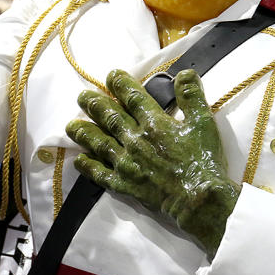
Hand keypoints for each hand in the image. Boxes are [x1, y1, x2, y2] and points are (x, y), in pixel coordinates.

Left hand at [66, 69, 239, 257]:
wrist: (199, 201)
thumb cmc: (204, 161)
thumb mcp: (204, 123)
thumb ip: (192, 97)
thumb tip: (184, 73)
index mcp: (155, 124)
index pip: (133, 98)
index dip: (121, 84)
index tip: (111, 76)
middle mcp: (136, 141)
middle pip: (111, 118)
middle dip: (95, 105)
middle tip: (82, 97)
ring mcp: (129, 164)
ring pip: (100, 144)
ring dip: (85, 133)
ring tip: (71, 125)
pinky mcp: (127, 185)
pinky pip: (102, 175)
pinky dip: (89, 168)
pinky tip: (79, 162)